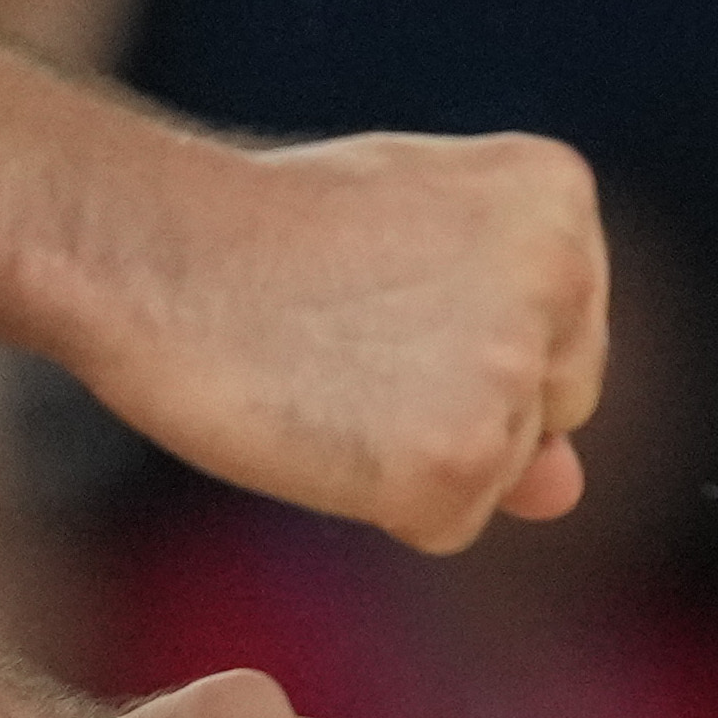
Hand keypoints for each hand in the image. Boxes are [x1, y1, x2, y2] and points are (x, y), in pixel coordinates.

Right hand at [70, 129, 606, 552]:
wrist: (151, 249)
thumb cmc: (263, 236)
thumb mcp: (412, 250)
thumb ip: (508, 349)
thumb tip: (566, 490)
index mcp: (558, 195)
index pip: (560, 329)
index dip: (460, 343)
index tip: (376, 300)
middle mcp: (564, 273)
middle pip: (553, 403)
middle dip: (463, 401)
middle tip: (348, 344)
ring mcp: (516, 368)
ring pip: (503, 469)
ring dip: (417, 451)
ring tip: (329, 371)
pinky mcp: (463, 457)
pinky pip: (451, 522)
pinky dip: (383, 503)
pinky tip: (321, 425)